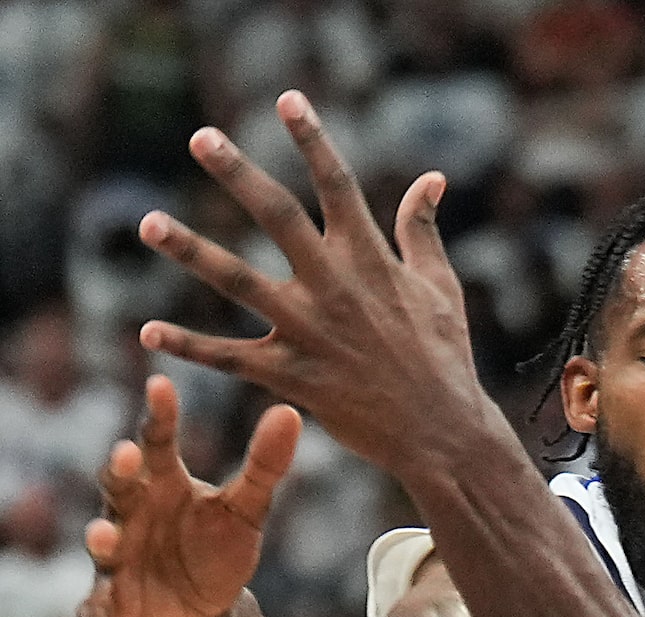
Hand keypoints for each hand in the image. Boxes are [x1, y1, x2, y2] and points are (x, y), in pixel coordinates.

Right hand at [79, 376, 298, 616]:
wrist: (203, 610)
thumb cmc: (215, 548)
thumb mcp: (247, 510)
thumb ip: (264, 465)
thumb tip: (289, 411)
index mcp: (162, 484)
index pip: (156, 441)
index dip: (158, 415)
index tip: (162, 383)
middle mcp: (130, 513)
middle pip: (118, 486)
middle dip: (119, 471)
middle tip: (126, 453)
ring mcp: (116, 558)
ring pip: (101, 543)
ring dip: (101, 538)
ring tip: (106, 535)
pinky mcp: (113, 603)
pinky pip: (97, 612)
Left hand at [132, 94, 483, 474]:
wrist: (443, 435)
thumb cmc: (444, 358)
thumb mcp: (441, 289)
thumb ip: (423, 231)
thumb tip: (430, 179)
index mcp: (372, 261)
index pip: (339, 186)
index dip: (314, 139)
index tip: (288, 100)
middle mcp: (337, 287)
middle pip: (279, 217)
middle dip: (239, 174)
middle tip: (202, 137)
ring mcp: (311, 331)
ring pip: (239, 281)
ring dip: (191, 250)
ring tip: (149, 222)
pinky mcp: (294, 376)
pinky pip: (230, 357)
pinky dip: (189, 346)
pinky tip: (148, 332)